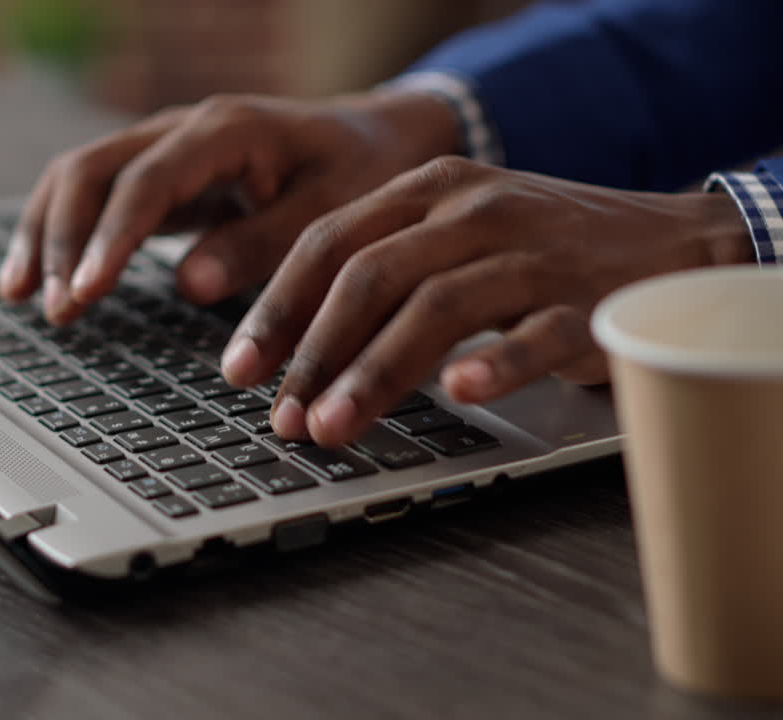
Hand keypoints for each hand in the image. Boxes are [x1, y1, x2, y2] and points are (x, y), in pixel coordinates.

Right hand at [0, 90, 461, 323]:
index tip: (85, 291)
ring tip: (20, 294)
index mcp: (227, 130)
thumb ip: (262, 244)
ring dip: (45, 232)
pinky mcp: (159, 172)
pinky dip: (58, 230)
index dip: (110, 238)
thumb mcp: (331, 212)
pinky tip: (36, 274)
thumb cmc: (360, 174)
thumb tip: (188, 282)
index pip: (147, 181)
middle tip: (55, 308)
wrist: (376, 138)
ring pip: (79, 175)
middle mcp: (184, 128)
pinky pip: (92, 192)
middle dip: (63, 239)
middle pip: (92, 169)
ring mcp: (165, 146)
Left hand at [220, 157, 752, 446]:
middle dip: (313, 352)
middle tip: (283, 415)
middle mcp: (473, 210)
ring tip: (334, 426)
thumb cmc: (540, 251)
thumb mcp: (452, 238)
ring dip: (376, 372)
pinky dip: (496, 362)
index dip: (276, 309)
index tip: (239, 369)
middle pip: (370, 276)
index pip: (329, 243)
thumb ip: (382, 274)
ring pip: (437, 306)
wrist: (671, 242)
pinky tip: (460, 394)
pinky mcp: (588, 298)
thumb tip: (294, 350)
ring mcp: (532, 251)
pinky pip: (536, 332)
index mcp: (428, 191)